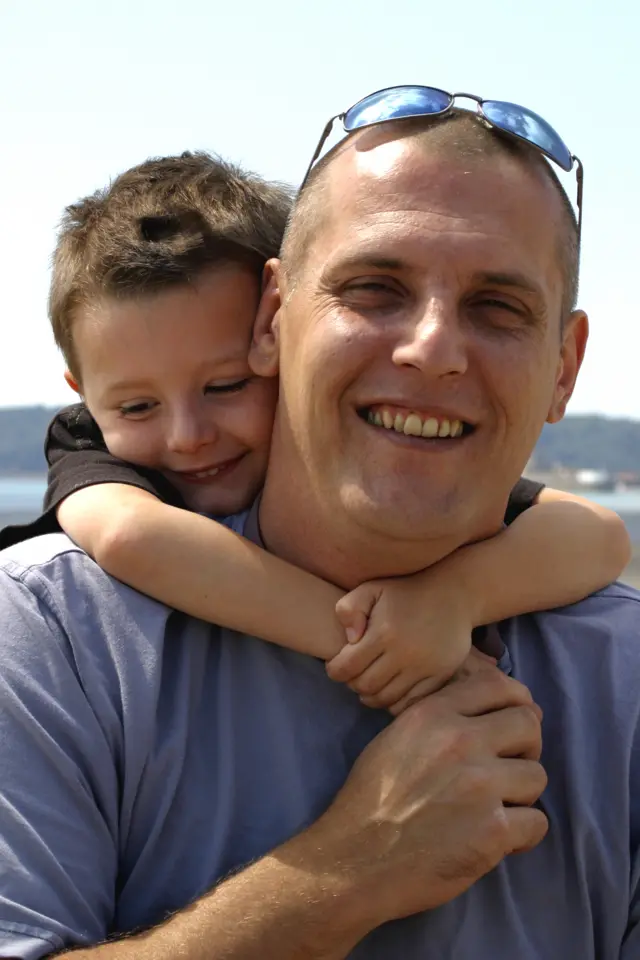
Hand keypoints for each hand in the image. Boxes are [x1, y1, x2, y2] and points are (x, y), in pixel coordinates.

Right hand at [311, 666, 547, 926]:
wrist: (355, 859)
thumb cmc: (371, 800)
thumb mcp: (396, 737)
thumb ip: (439, 718)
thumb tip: (488, 711)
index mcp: (433, 714)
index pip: (499, 685)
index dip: (516, 703)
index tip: (514, 723)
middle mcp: (460, 741)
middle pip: (528, 724)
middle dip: (526, 747)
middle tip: (509, 769)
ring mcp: (481, 785)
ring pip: (537, 776)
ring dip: (521, 795)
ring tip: (495, 809)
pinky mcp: (494, 831)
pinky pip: (537, 823)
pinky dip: (522, 834)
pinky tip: (498, 840)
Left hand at [327, 568, 473, 709]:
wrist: (453, 595)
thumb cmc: (405, 592)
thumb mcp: (371, 589)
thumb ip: (349, 609)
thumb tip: (350, 640)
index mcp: (384, 632)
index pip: (347, 667)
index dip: (335, 671)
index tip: (336, 667)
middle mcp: (404, 653)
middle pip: (365, 686)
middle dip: (352, 683)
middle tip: (354, 675)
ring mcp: (424, 668)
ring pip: (386, 698)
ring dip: (371, 696)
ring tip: (370, 684)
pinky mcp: (440, 676)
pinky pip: (410, 702)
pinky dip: (395, 702)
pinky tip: (390, 690)